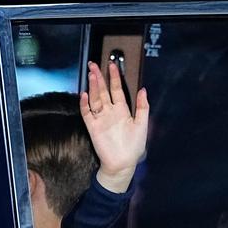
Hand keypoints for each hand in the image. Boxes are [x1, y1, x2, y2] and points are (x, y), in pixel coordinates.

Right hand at [80, 61, 148, 192]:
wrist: (123, 163)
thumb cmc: (134, 146)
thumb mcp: (142, 125)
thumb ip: (142, 107)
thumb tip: (143, 89)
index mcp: (123, 110)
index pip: (117, 89)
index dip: (115, 77)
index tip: (113, 64)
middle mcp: (110, 112)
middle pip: (103, 91)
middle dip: (99, 77)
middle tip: (94, 64)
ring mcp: (100, 118)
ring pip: (94, 98)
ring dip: (92, 87)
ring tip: (91, 74)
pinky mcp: (93, 127)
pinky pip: (87, 113)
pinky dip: (85, 104)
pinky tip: (84, 94)